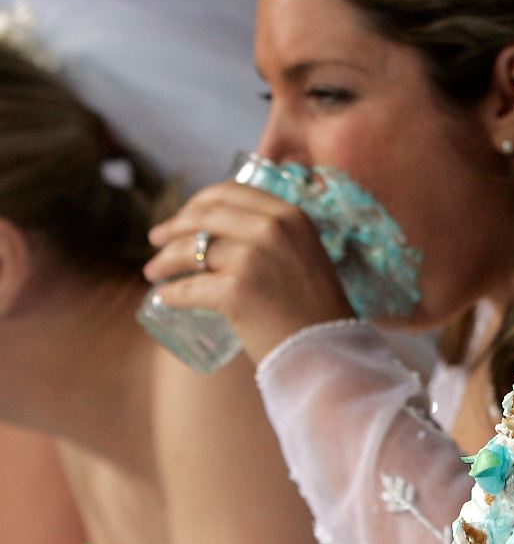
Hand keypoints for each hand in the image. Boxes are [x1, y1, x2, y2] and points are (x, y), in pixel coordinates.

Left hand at [145, 181, 354, 363]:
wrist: (329, 351)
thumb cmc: (317, 310)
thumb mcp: (306, 256)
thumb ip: (278, 238)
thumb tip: (229, 233)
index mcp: (290, 215)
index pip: (230, 192)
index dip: (198, 202)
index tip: (183, 217)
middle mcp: (272, 229)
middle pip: (204, 217)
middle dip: (172, 227)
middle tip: (156, 240)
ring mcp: (253, 259)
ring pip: (190, 251)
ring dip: (164, 261)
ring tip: (154, 273)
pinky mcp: (236, 291)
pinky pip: (189, 288)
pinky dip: (172, 294)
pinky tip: (165, 298)